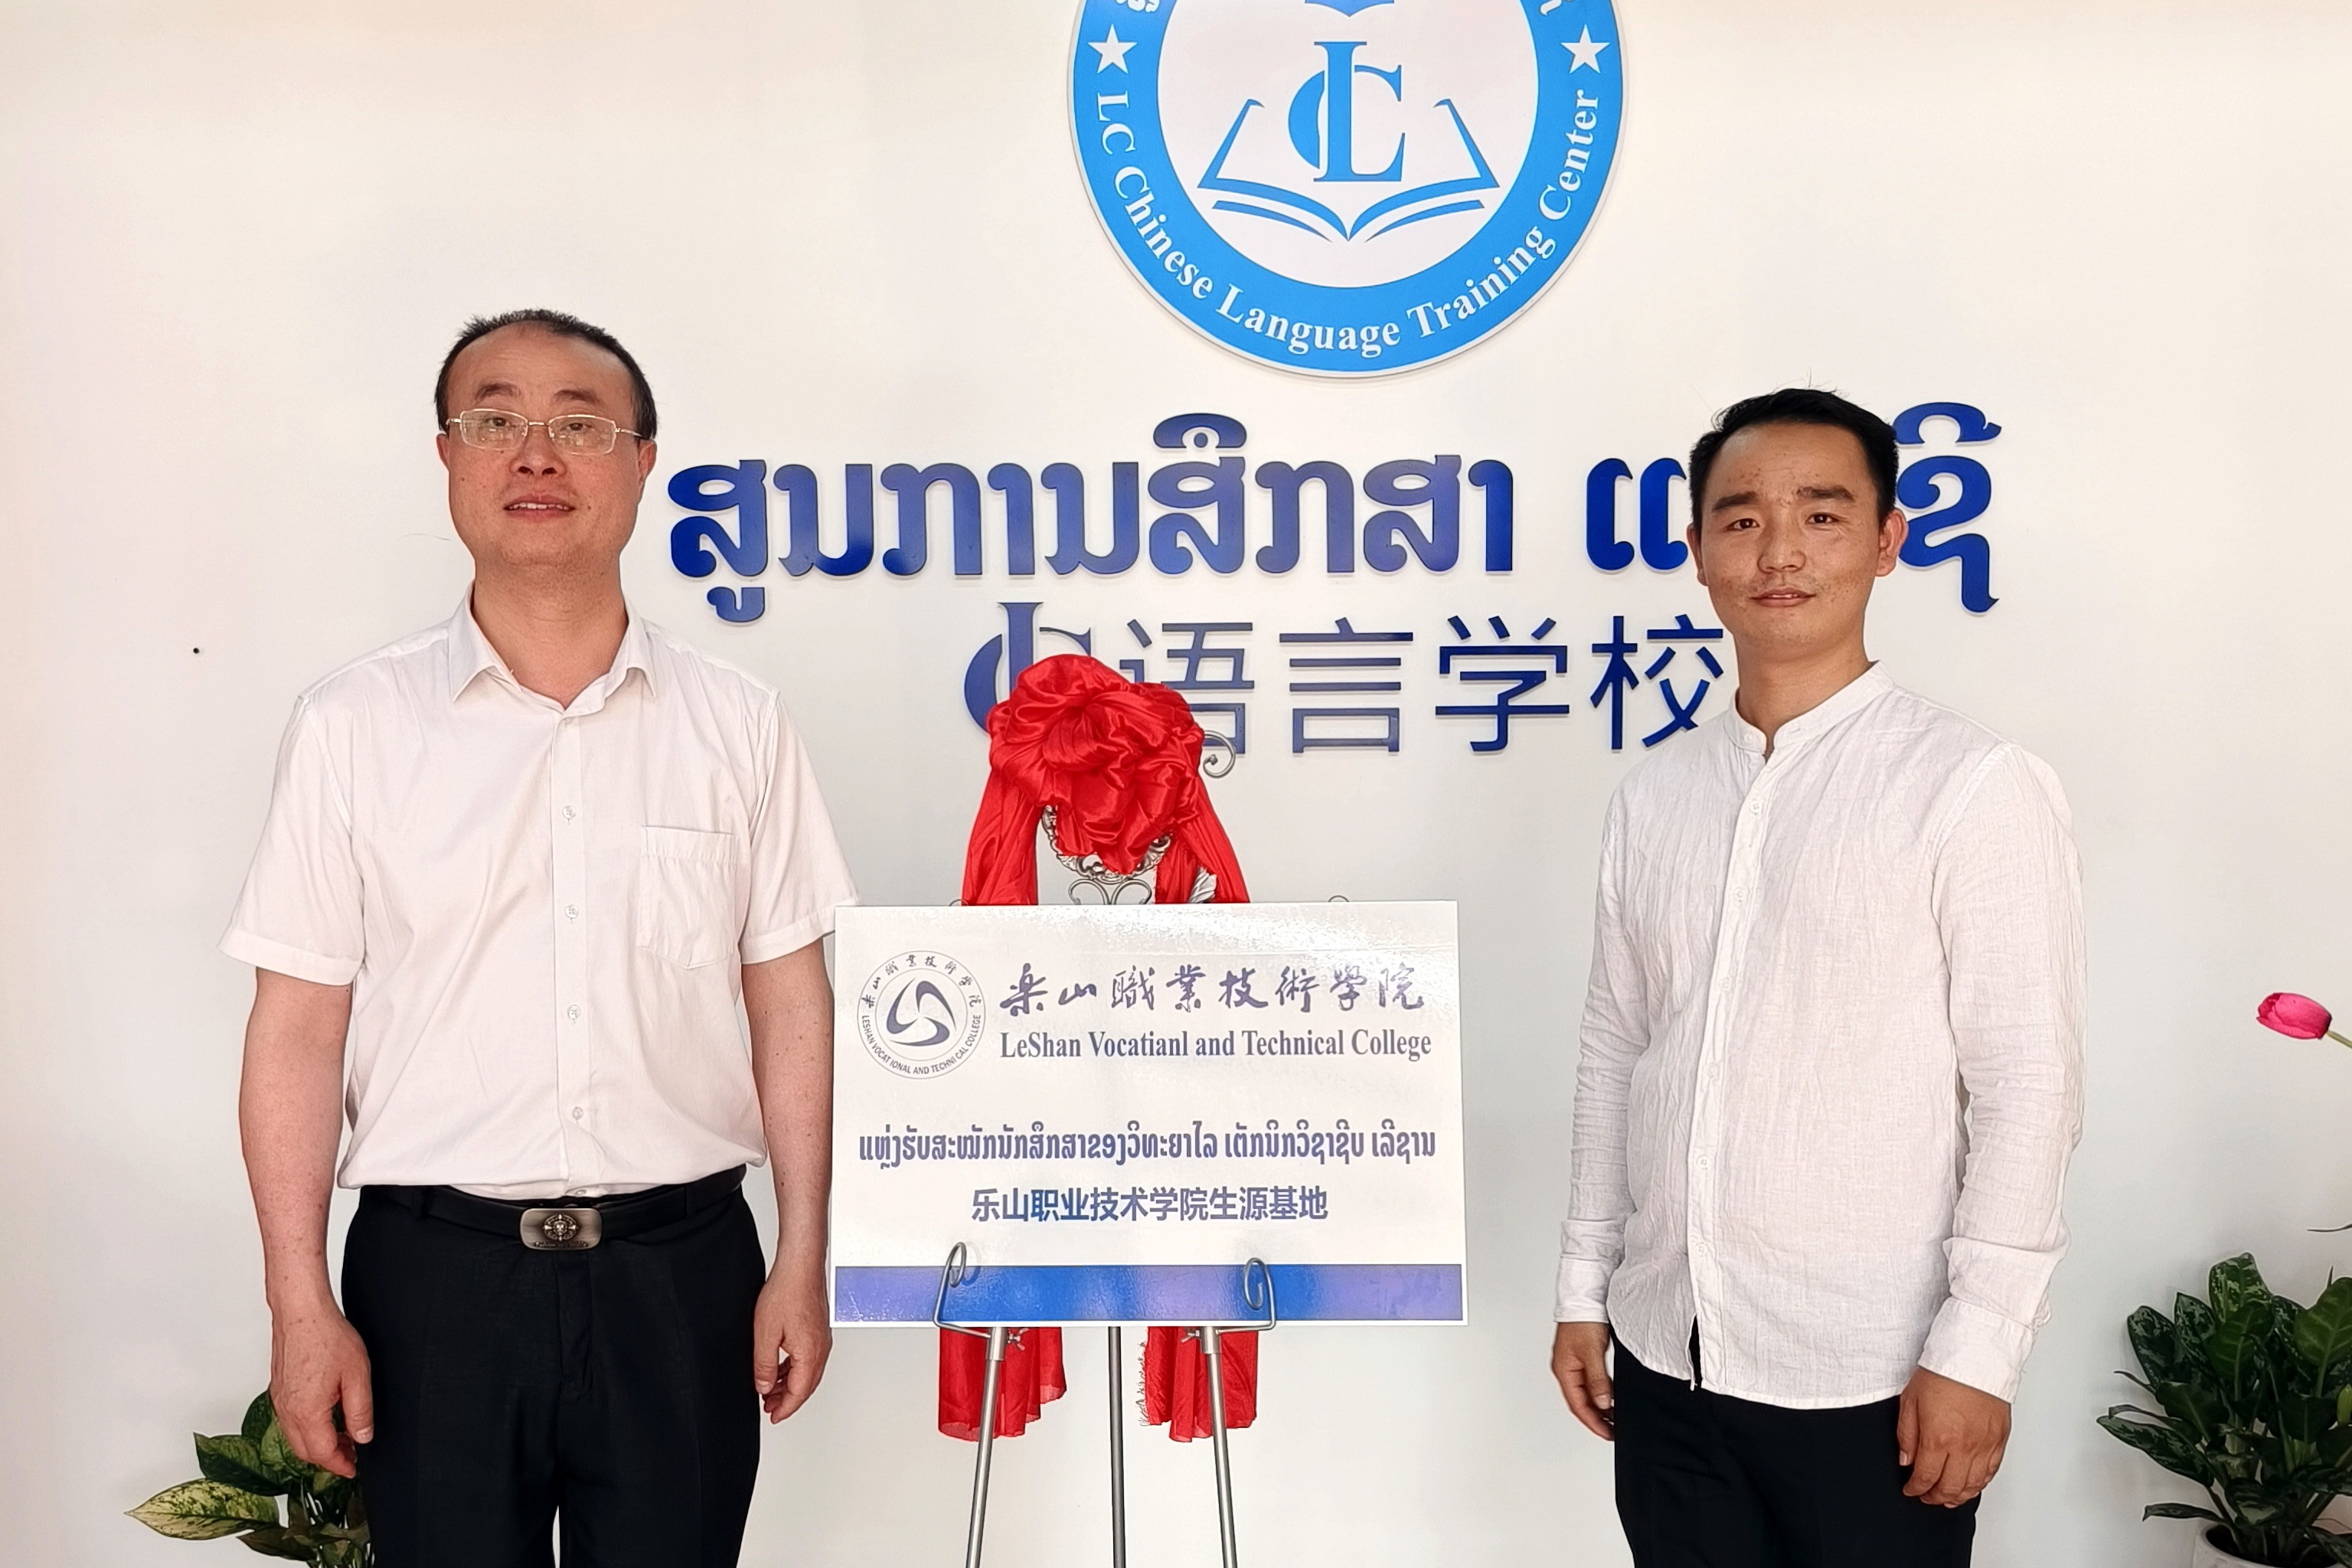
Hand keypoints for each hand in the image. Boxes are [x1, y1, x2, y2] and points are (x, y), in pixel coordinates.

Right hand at [269, 1299, 371, 1477]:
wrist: (301, 1313)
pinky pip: (290, 1421)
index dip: (340, 1464)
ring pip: (295, 1437)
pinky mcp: (278, 1390)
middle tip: (352, 1454)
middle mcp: (287, 1411)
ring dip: (318, 1443)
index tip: (354, 1468)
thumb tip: (363, 1438)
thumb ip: (360, 1411)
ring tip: (344, 1435)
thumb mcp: (357, 1375)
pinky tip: (326, 1417)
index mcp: (306, 1412)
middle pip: (305, 1451)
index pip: (322, 1453)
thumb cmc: (327, 1337)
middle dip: (329, 1458)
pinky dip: (307, 1428)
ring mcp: (279, 1401)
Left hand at [752, 1261, 831, 1422]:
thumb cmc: (787, 1292)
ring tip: (772, 1389)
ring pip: (808, 1373)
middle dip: (788, 1400)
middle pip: (806, 1386)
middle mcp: (820, 1349)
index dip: (784, 1409)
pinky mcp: (817, 1330)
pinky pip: (808, 1359)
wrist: (800, 1267)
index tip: (773, 1417)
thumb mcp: (765, 1335)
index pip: (799, 1393)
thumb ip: (764, 1366)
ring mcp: (821, 1339)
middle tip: (770, 1408)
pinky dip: (794, 1370)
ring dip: (790, 1385)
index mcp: (810, 1354)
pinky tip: (781, 1367)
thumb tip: (764, 1387)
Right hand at [1551, 1320, 1616, 1439]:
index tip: (1607, 1433)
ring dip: (1598, 1406)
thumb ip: (1597, 1380)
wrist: (1584, 1297)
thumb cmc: (1583, 1320)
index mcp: (1564, 1370)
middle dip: (1596, 1418)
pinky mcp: (1582, 1357)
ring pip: (1585, 1393)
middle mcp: (1566, 1369)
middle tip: (1613, 1430)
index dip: (1593, 1422)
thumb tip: (1602, 1403)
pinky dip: (1600, 1393)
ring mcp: (1573, 1363)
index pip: (1578, 1405)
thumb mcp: (1592, 1353)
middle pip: (1580, 1402)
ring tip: (1614, 1417)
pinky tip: (1611, 1397)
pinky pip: (1590, 1382)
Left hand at [1896, 1367, 2009, 1505]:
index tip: (1910, 1489)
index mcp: (1938, 1437)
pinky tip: (1970, 1485)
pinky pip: (1991, 1472)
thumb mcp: (1910, 1400)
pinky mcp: (1999, 1440)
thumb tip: (1906, 1460)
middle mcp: (1964, 1446)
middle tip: (1926, 1496)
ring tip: (1947, 1497)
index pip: (1926, 1477)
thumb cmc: (1942, 1373)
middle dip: (1935, 1497)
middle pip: (1950, 1487)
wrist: (1975, 1357)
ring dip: (1958, 1496)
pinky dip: (1979, 1484)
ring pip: (1973, 1485)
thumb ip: (1906, 1434)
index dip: (1915, 1488)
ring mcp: (1985, 1445)